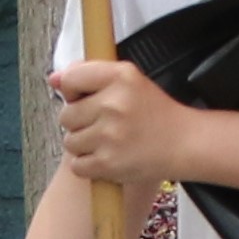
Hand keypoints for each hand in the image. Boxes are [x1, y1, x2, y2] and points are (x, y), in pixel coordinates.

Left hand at [47, 55, 196, 193]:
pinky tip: (110, 157)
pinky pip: (77, 164)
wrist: (184, 143)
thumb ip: (91, 73)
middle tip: (106, 123)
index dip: (74, 91)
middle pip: (66, 114)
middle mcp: (114, 103)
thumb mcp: (130, 80)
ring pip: (70, 141)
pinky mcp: (108, 163)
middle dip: (81, 121)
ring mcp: (110, 135)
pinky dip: (90, 165)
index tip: (87, 97)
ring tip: (110, 141)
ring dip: (85, 145)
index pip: (70, 79)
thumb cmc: (155, 113)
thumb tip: (54, 78)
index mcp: (121, 76)